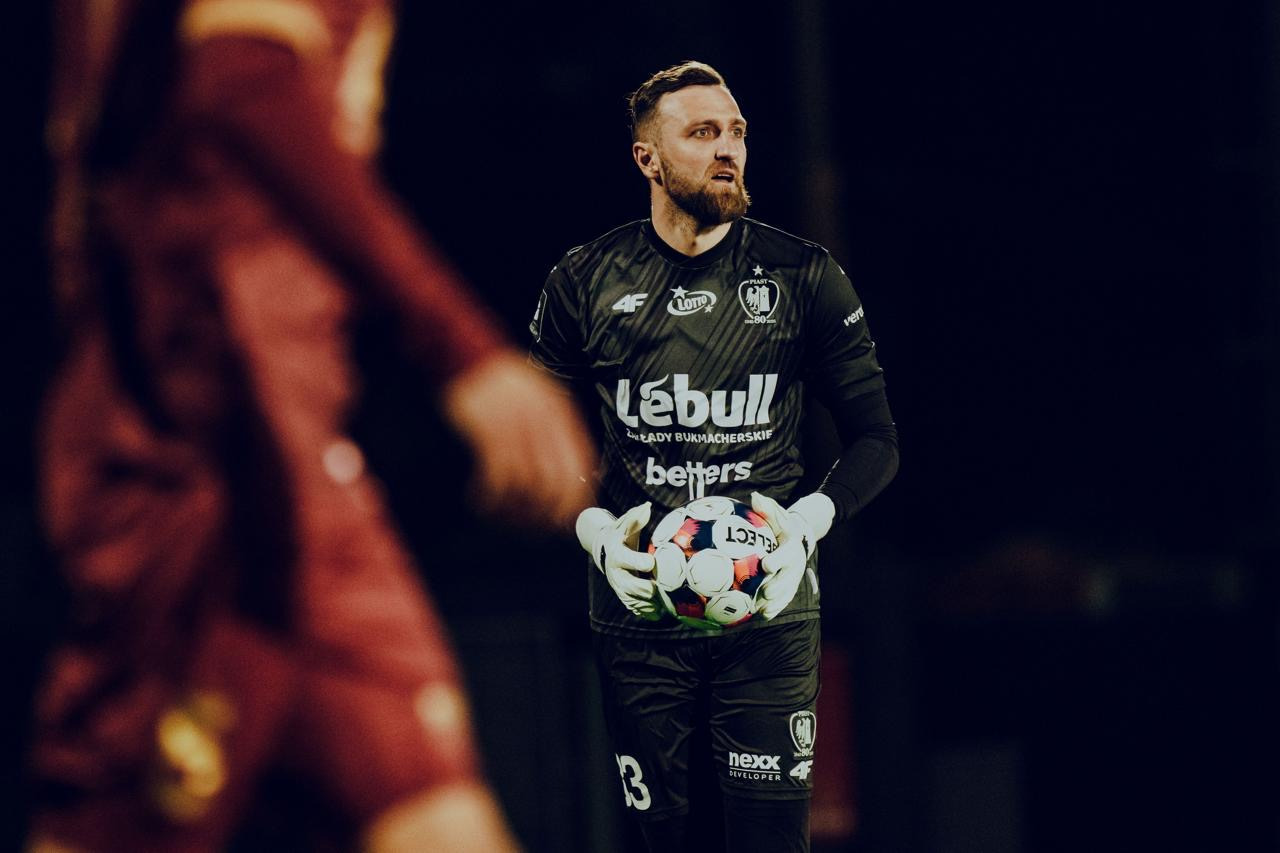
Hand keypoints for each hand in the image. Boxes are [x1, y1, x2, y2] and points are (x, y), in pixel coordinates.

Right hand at [442, 351, 596, 529]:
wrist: (466, 356)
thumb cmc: (501, 384)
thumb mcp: (539, 399)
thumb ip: (555, 432)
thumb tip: (569, 477)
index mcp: (559, 412)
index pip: (580, 464)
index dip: (575, 498)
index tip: (565, 519)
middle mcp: (543, 420)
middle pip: (554, 482)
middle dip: (544, 513)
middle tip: (529, 525)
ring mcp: (516, 425)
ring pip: (526, 485)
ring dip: (513, 509)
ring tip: (499, 513)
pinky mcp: (489, 431)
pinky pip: (498, 477)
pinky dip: (491, 496)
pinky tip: (481, 499)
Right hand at [575, 502, 660, 618]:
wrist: (606, 552)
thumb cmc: (621, 536)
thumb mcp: (625, 526)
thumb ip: (636, 518)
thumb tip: (646, 507)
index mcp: (618, 556)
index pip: (630, 561)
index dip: (643, 562)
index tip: (652, 561)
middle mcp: (617, 575)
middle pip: (634, 587)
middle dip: (649, 588)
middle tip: (663, 585)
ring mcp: (620, 589)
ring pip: (637, 602)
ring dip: (652, 603)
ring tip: (667, 601)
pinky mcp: (625, 598)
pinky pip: (639, 610)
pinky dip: (651, 612)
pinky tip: (661, 609)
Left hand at [749, 492, 835, 619]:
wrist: (799, 539)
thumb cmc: (782, 526)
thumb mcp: (777, 515)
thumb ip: (766, 508)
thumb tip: (754, 496)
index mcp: (791, 547)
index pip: (786, 555)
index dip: (778, 561)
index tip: (766, 566)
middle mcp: (795, 564)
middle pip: (788, 578)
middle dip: (777, 587)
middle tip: (764, 592)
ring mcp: (793, 577)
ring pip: (786, 592)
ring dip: (775, 602)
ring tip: (761, 610)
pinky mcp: (790, 587)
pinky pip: (784, 600)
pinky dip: (775, 608)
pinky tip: (762, 615)